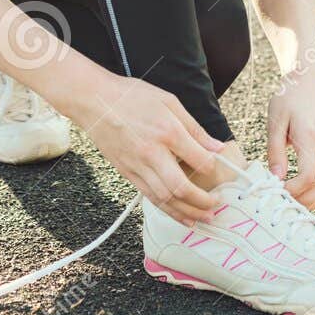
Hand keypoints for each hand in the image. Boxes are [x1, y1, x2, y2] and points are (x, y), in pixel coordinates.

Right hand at [74, 75, 225, 224]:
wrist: (95, 102)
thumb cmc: (131, 97)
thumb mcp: (169, 102)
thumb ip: (194, 128)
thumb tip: (216, 146)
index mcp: (167, 131)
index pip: (198, 159)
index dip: (213, 168)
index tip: (219, 168)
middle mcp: (153, 153)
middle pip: (181, 188)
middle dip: (202, 202)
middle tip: (216, 205)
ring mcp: (138, 166)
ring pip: (165, 199)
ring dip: (188, 212)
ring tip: (204, 218)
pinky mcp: (127, 173)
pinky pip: (150, 197)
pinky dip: (168, 210)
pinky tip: (182, 216)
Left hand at [266, 64, 314, 214]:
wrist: (308, 83)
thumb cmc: (288, 99)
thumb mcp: (275, 121)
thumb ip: (275, 151)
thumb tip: (276, 179)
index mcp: (309, 138)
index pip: (309, 175)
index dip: (294, 190)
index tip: (277, 191)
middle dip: (309, 201)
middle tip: (288, 202)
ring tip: (299, 203)